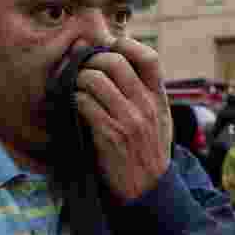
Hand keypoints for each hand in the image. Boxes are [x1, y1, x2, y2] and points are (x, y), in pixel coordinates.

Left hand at [75, 37, 171, 202]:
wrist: (147, 189)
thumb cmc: (147, 151)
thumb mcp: (159, 120)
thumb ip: (145, 93)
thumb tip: (119, 60)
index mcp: (159, 98)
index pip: (149, 58)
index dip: (126, 45)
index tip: (109, 48)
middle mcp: (146, 106)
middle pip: (116, 62)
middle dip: (92, 61)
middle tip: (82, 68)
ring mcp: (129, 121)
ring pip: (95, 80)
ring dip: (78, 80)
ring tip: (76, 88)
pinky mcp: (109, 135)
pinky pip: (84, 103)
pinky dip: (75, 100)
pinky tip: (75, 106)